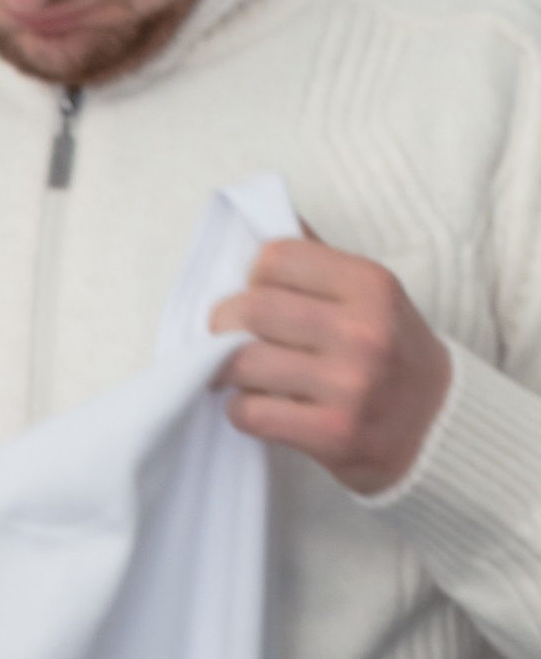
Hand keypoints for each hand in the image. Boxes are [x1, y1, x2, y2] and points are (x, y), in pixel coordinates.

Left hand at [211, 237, 451, 495]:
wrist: (436, 423)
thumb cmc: (392, 353)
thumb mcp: (373, 296)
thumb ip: (320, 266)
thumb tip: (261, 225)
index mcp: (370, 285)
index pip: (278, 257)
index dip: (251, 275)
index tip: (252, 293)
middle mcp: (362, 331)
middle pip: (252, 308)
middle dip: (222, 322)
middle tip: (223, 335)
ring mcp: (349, 385)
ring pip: (244, 362)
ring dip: (223, 368)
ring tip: (232, 371)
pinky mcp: (333, 433)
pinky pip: (252, 413)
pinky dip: (238, 409)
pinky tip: (252, 405)